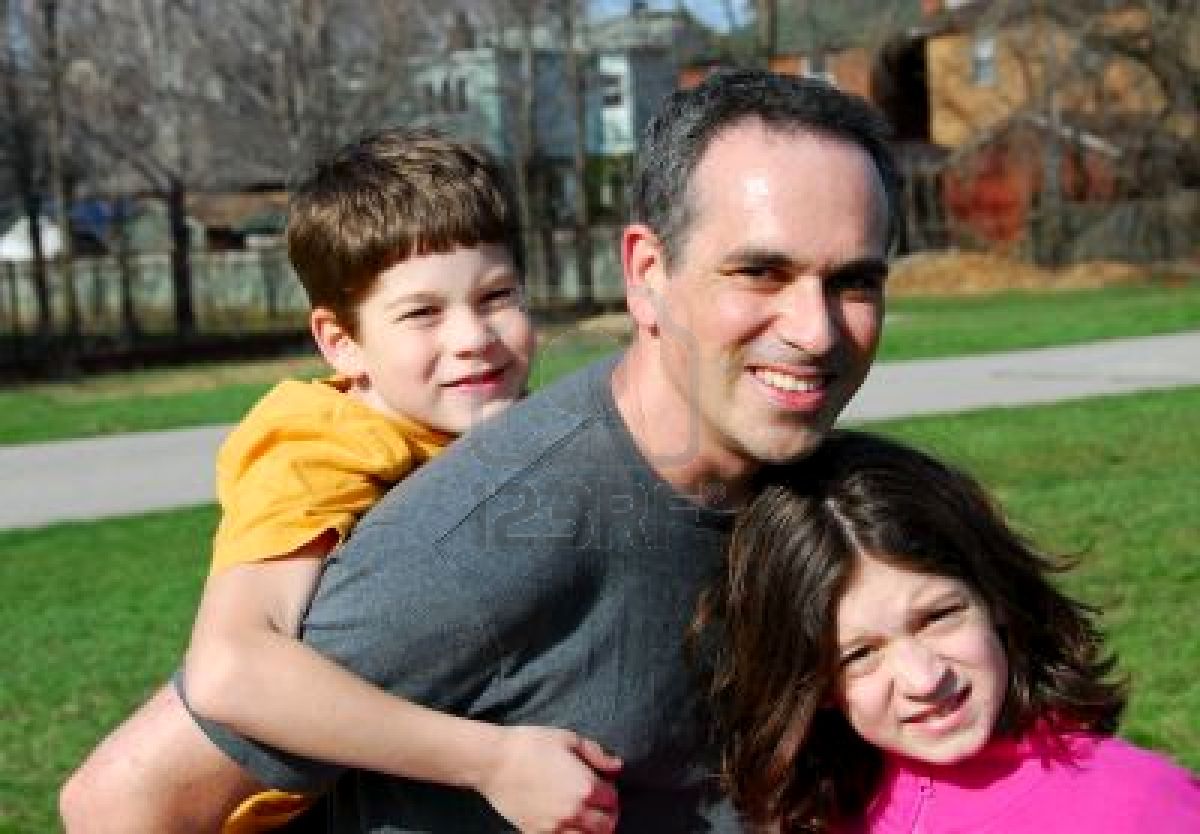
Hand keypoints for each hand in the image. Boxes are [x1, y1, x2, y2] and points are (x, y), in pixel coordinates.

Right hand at [478, 726, 620, 833]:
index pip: (612, 799)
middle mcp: (574, 812)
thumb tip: (616, 766)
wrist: (493, 761)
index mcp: (586, 787)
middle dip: (607, 815)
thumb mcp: (568, 739)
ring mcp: (555, 827)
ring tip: (586, 820)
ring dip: (591, 831)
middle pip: (606, 825)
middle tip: (599, 806)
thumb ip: (596, 755)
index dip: (609, 791)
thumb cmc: (530, 745)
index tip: (603, 785)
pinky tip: (567, 827)